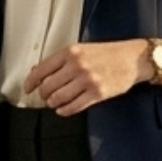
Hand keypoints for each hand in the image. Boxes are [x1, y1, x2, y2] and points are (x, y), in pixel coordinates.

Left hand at [24, 40, 146, 114]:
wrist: (133, 59)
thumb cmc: (108, 54)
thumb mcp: (82, 49)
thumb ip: (60, 60)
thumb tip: (38, 71)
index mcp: (70, 52)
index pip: (41, 69)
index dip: (31, 82)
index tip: (28, 88)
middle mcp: (77, 65)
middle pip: (47, 87)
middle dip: (43, 95)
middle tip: (45, 97)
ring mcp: (87, 80)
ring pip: (58, 98)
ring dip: (53, 104)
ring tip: (55, 103)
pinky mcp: (97, 93)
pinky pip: (73, 107)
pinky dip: (64, 111)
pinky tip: (63, 109)